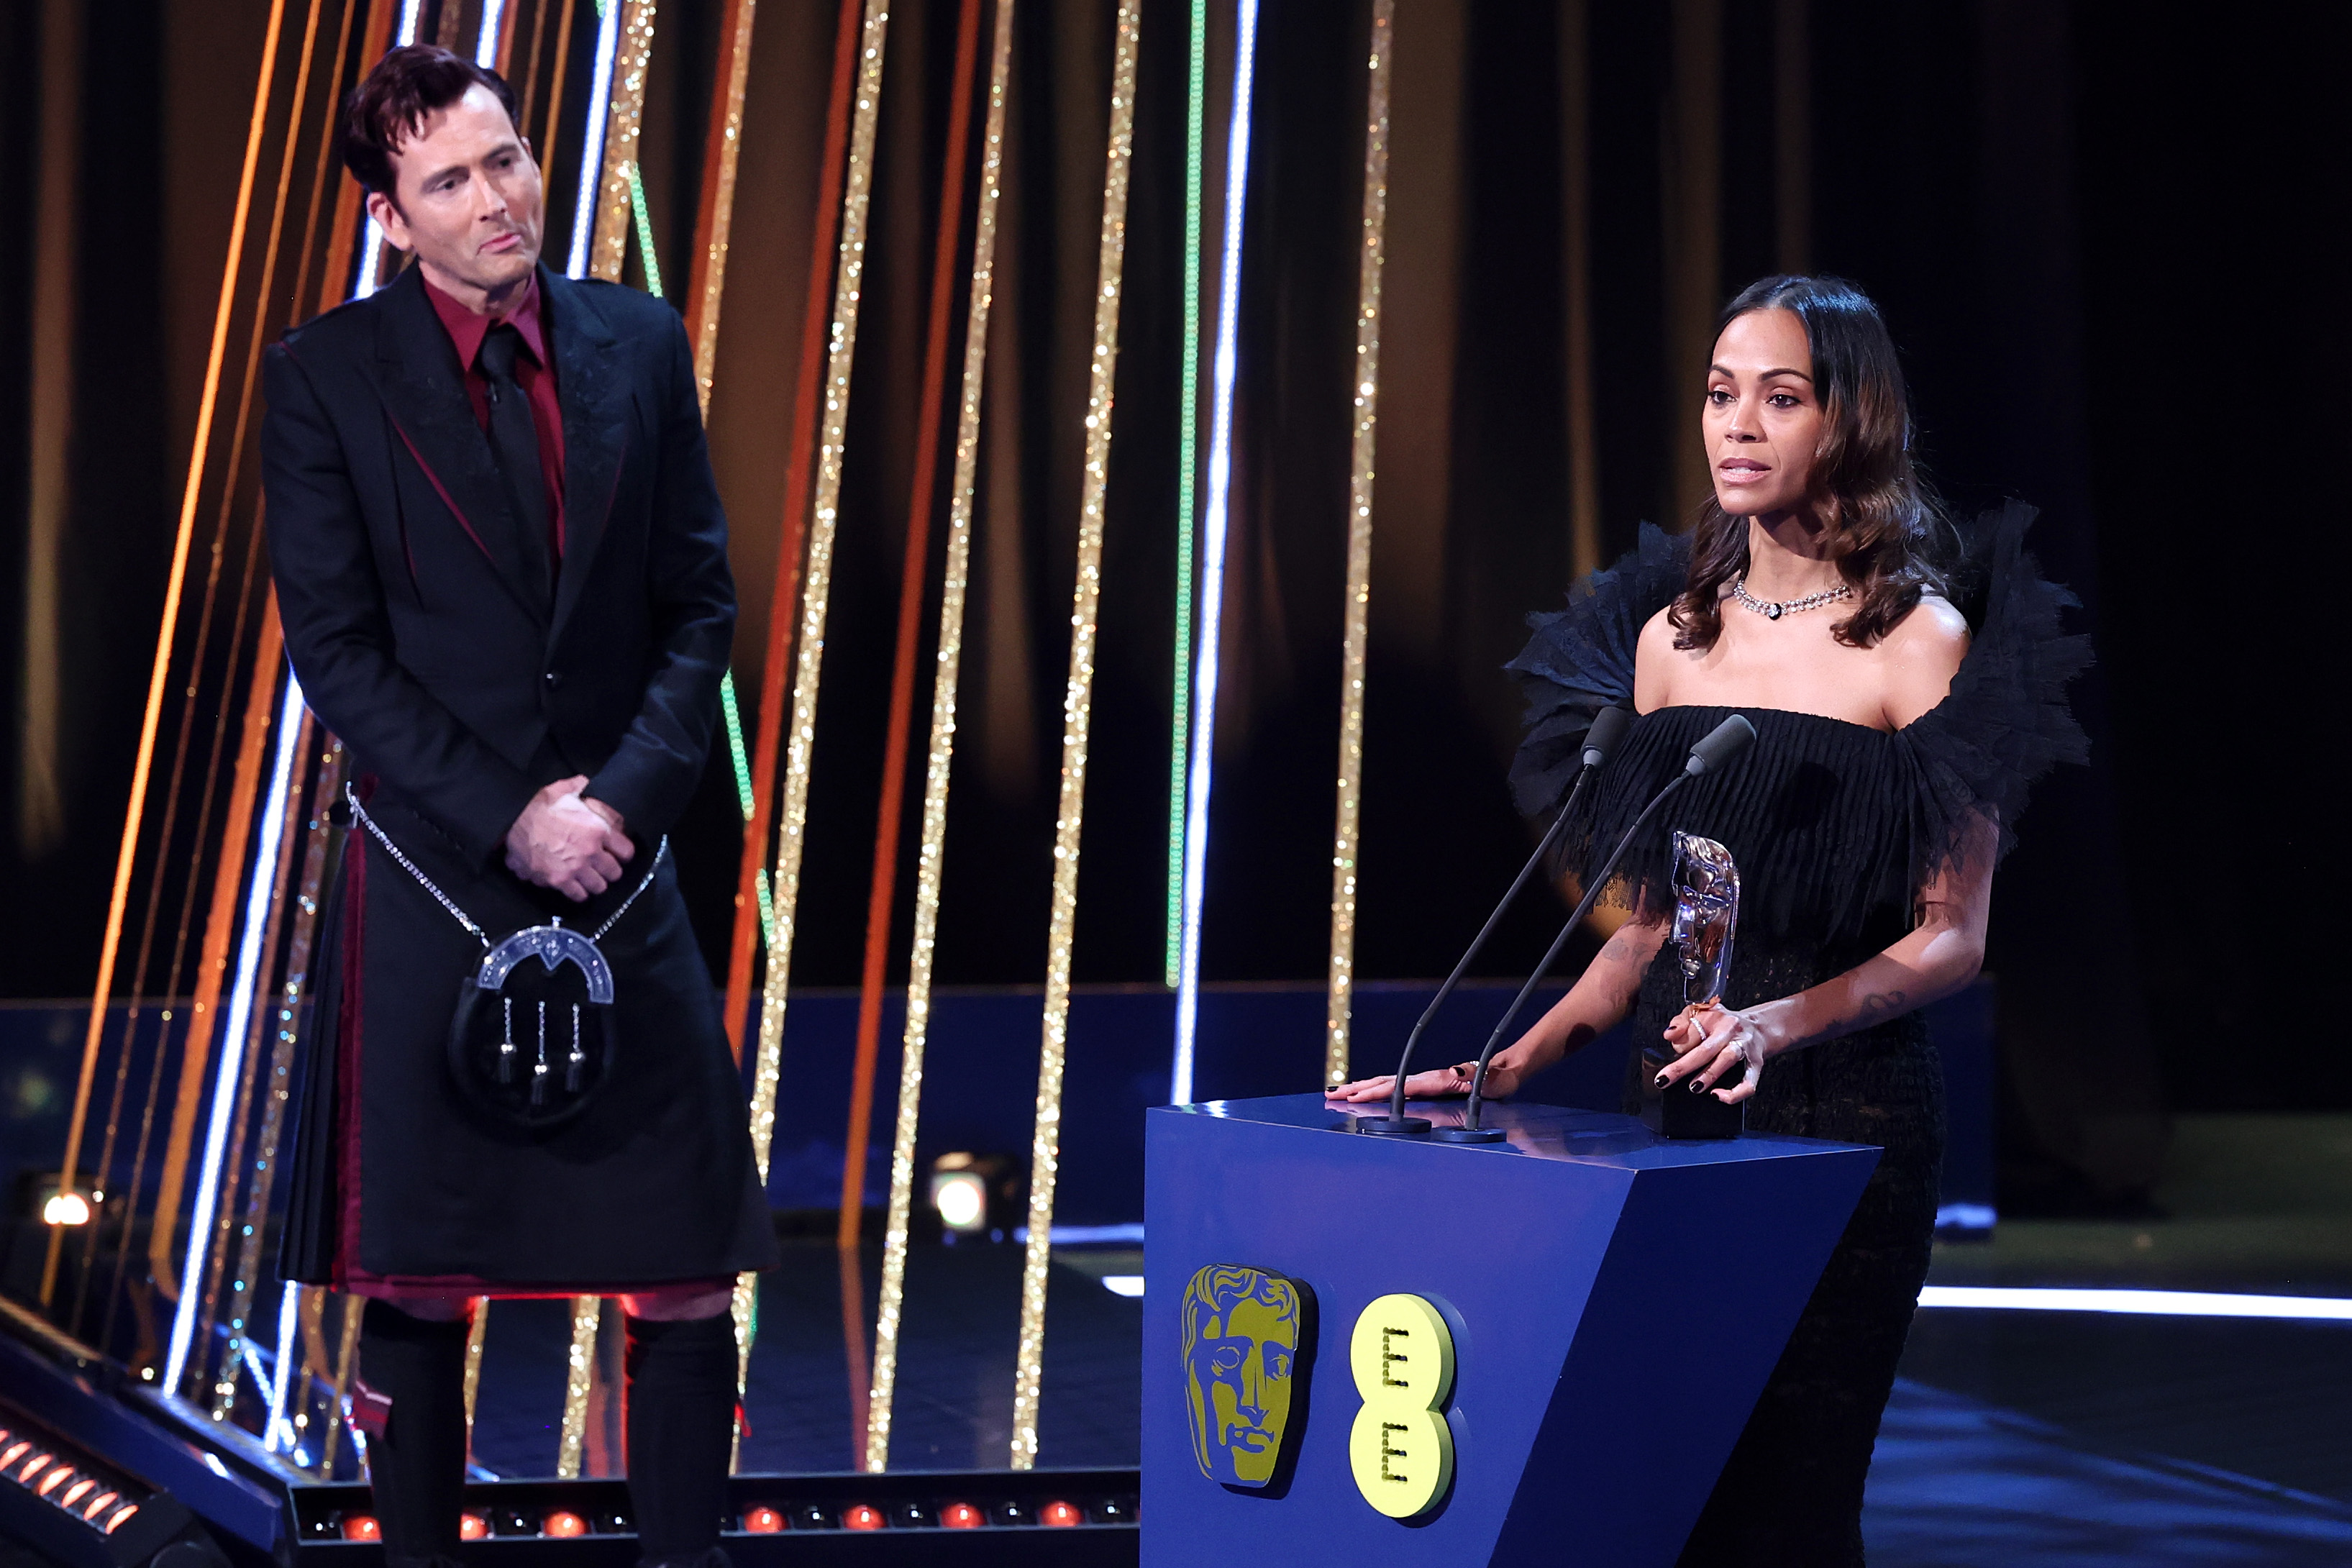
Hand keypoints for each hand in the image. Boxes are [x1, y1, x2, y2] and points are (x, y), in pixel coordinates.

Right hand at [504, 776, 634, 900]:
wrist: (513, 819)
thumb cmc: (539, 804)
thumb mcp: (564, 790)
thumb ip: (580, 787)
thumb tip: (584, 782)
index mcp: (598, 830)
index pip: (626, 851)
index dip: (624, 854)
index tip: (619, 854)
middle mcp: (591, 852)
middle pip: (614, 872)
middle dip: (611, 870)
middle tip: (604, 867)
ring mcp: (575, 868)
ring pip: (599, 887)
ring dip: (596, 883)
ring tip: (591, 878)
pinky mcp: (558, 880)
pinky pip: (577, 895)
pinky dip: (578, 893)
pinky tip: (576, 887)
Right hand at [1325, 1056, 1524, 1104]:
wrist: (1506, 1068)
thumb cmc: (1501, 1079)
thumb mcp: (1495, 1081)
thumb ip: (1479, 1078)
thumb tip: (1454, 1072)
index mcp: (1438, 1079)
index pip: (1401, 1086)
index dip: (1377, 1091)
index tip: (1355, 1095)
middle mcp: (1428, 1077)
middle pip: (1386, 1081)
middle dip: (1357, 1088)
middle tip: (1332, 1095)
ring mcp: (1426, 1080)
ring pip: (1387, 1082)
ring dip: (1361, 1088)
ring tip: (1336, 1093)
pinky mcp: (1427, 1085)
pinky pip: (1396, 1087)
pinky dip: (1375, 1088)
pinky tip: (1363, 1093)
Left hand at [1653, 1001, 1784, 1104]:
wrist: (1759, 1027)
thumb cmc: (1724, 1023)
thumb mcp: (1701, 1013)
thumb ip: (1681, 1022)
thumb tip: (1669, 1035)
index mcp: (1717, 1019)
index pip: (1693, 1032)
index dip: (1679, 1045)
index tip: (1671, 1055)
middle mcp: (1732, 1032)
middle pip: (1706, 1049)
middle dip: (1683, 1066)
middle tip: (1664, 1080)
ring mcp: (1745, 1049)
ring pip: (1727, 1060)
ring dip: (1708, 1075)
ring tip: (1694, 1088)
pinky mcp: (1756, 1066)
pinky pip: (1748, 1083)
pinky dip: (1734, 1093)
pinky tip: (1717, 1096)